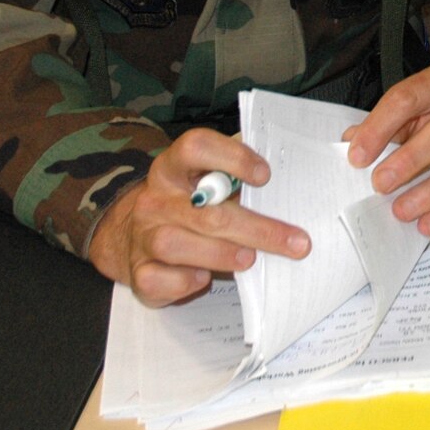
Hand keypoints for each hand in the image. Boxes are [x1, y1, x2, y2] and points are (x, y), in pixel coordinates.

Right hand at [87, 127, 310, 306]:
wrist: (135, 234)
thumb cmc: (190, 207)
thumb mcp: (207, 185)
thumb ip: (236, 181)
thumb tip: (289, 186)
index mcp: (174, 168)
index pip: (195, 147)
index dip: (232, 157)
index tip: (265, 176)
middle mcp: (155, 199)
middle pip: (203, 210)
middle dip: (256, 228)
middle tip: (295, 243)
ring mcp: (144, 235)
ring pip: (174, 244)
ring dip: (220, 254)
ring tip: (250, 259)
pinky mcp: (139, 271)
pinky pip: (156, 279)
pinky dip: (182, 281)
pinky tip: (204, 278)